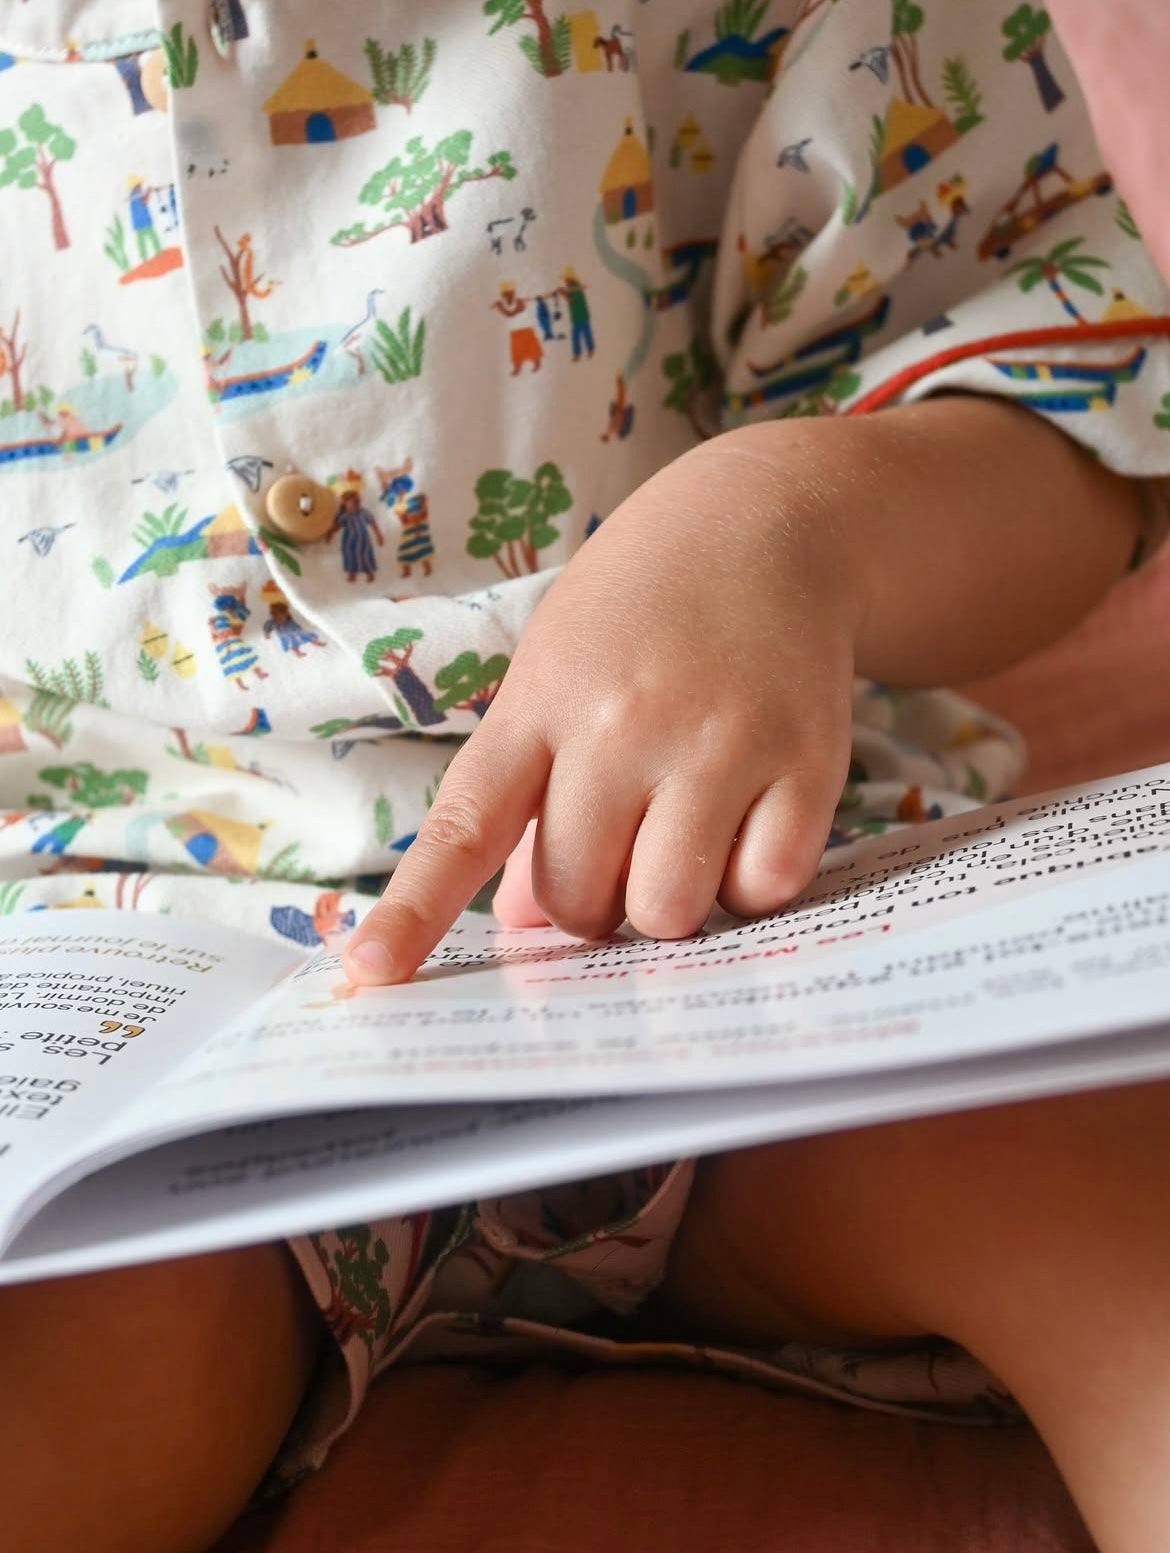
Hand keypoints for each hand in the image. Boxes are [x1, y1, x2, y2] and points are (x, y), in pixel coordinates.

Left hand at [344, 424, 859, 983]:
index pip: (464, 826)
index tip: (368, 973)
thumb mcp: (556, 672)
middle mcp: (622, 724)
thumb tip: (521, 920)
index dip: (413, 911)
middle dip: (589, 902)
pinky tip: (748, 825)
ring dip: (669, 901)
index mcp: (541, 702)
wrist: (766, 522)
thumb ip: (527, 791)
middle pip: (574, 897)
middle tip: (619, 844)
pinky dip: (751, 883)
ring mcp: (719, 742)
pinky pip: (764, 887)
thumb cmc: (641, 612)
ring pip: (668, 909)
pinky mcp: (807, 761)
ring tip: (684, 835)